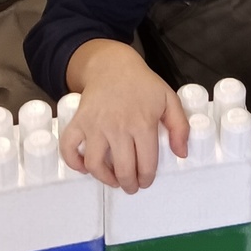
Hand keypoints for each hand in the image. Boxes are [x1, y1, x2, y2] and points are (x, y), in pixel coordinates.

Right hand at [62, 40, 189, 190]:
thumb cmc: (142, 84)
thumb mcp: (169, 100)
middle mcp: (118, 127)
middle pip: (122, 169)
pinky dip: (73, 162)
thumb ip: (180, 127)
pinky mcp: (79, 121)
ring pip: (95, 164)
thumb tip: (181, 154)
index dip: (146, 178)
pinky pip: (69, 147)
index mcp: (142, 123)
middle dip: (128, 184)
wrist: (113, 65)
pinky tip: (84, 166)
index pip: (146, 163)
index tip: (145, 180)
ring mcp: (96, 125)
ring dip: (104, 178)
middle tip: (130, 185)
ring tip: (112, 180)